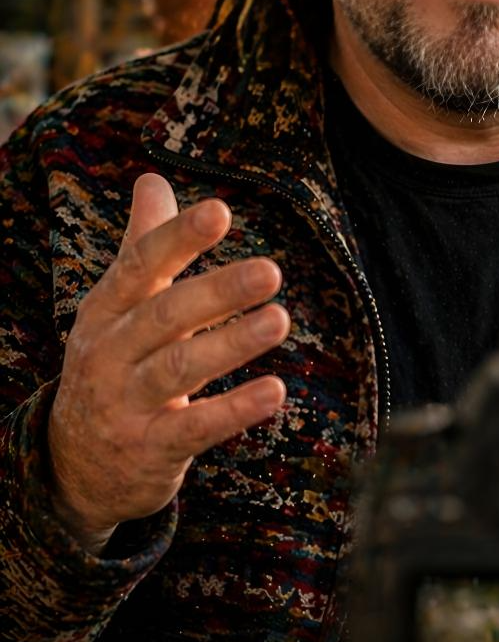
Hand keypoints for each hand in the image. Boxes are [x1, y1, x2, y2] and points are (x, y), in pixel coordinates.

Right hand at [46, 172, 289, 551]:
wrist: (76, 464)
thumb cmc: (114, 366)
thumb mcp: (118, 307)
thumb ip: (142, 245)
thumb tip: (151, 178)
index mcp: (106, 309)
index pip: (140, 265)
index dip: (179, 237)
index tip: (220, 210)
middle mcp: (110, 352)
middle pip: (164, 315)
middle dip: (217, 291)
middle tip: (271, 271)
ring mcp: (127, 404)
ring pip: (179, 369)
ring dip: (231, 344)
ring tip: (279, 320)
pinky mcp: (151, 449)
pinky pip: (195, 429)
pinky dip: (235, 411)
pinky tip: (275, 392)